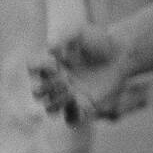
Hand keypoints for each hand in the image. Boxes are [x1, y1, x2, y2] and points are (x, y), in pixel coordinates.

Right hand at [30, 26, 148, 123]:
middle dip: (45, 87)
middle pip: (37, 92)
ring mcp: (69, 95)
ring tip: (71, 91)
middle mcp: (57, 82)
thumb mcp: (82, 32)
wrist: (120, 54)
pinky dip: (72, 115)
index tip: (55, 62)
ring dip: (56, 102)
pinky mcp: (84, 106)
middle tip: (64, 79)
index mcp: (52, 63)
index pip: (32, 67)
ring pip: (49, 108)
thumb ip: (65, 36)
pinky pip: (71, 120)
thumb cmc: (99, 41)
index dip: (38, 67)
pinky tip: (81, 102)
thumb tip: (51, 48)